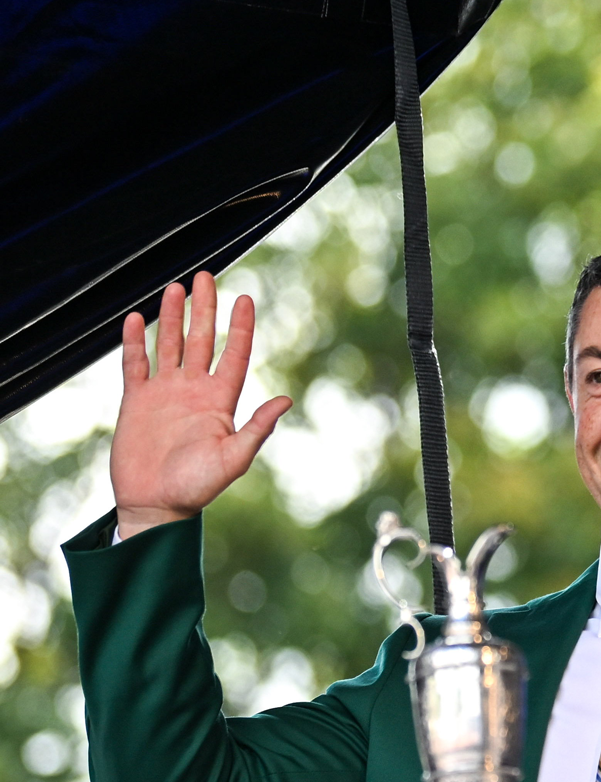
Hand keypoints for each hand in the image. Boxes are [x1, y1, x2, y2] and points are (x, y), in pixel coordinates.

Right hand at [108, 274, 290, 538]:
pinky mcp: (136, 401)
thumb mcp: (234, 458)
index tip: (245, 299)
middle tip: (207, 276)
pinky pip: (135, 365)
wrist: (156, 505)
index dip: (240, 327)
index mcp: (220, 400)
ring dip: (172, 317)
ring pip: (170, 345)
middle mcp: (194, 390)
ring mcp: (164, 393)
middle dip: (205, 309)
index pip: (235, 354)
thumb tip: (286, 400)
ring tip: (176, 287)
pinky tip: (133, 318)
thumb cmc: (198, 487)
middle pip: (202, 340)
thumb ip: (257, 428)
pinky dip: (134, 342)